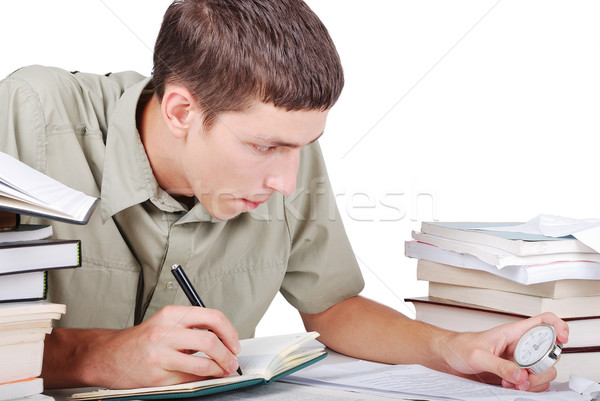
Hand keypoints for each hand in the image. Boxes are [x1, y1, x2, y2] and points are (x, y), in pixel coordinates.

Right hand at [43, 305, 240, 388]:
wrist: (109, 356)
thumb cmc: (142, 340)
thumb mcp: (167, 323)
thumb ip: (193, 327)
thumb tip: (225, 340)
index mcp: (171, 314)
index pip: (212, 317)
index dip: (229, 331)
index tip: (234, 343)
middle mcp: (165, 331)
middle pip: (210, 340)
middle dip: (227, 354)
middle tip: (232, 360)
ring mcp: (160, 355)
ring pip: (202, 363)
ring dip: (218, 369)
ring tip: (222, 370)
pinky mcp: (157, 375)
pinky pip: (190, 378)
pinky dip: (203, 378)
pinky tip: (205, 376)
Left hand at [441, 312, 568, 391]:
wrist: (449, 358)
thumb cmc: (460, 347)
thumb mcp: (478, 356)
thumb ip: (500, 366)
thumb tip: (521, 375)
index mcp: (513, 332)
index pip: (544, 322)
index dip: (558, 327)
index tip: (562, 339)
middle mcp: (519, 346)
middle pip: (549, 354)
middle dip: (543, 368)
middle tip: (526, 376)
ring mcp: (518, 361)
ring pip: (543, 371)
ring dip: (534, 382)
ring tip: (515, 385)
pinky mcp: (514, 374)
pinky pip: (531, 382)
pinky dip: (526, 388)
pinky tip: (511, 387)